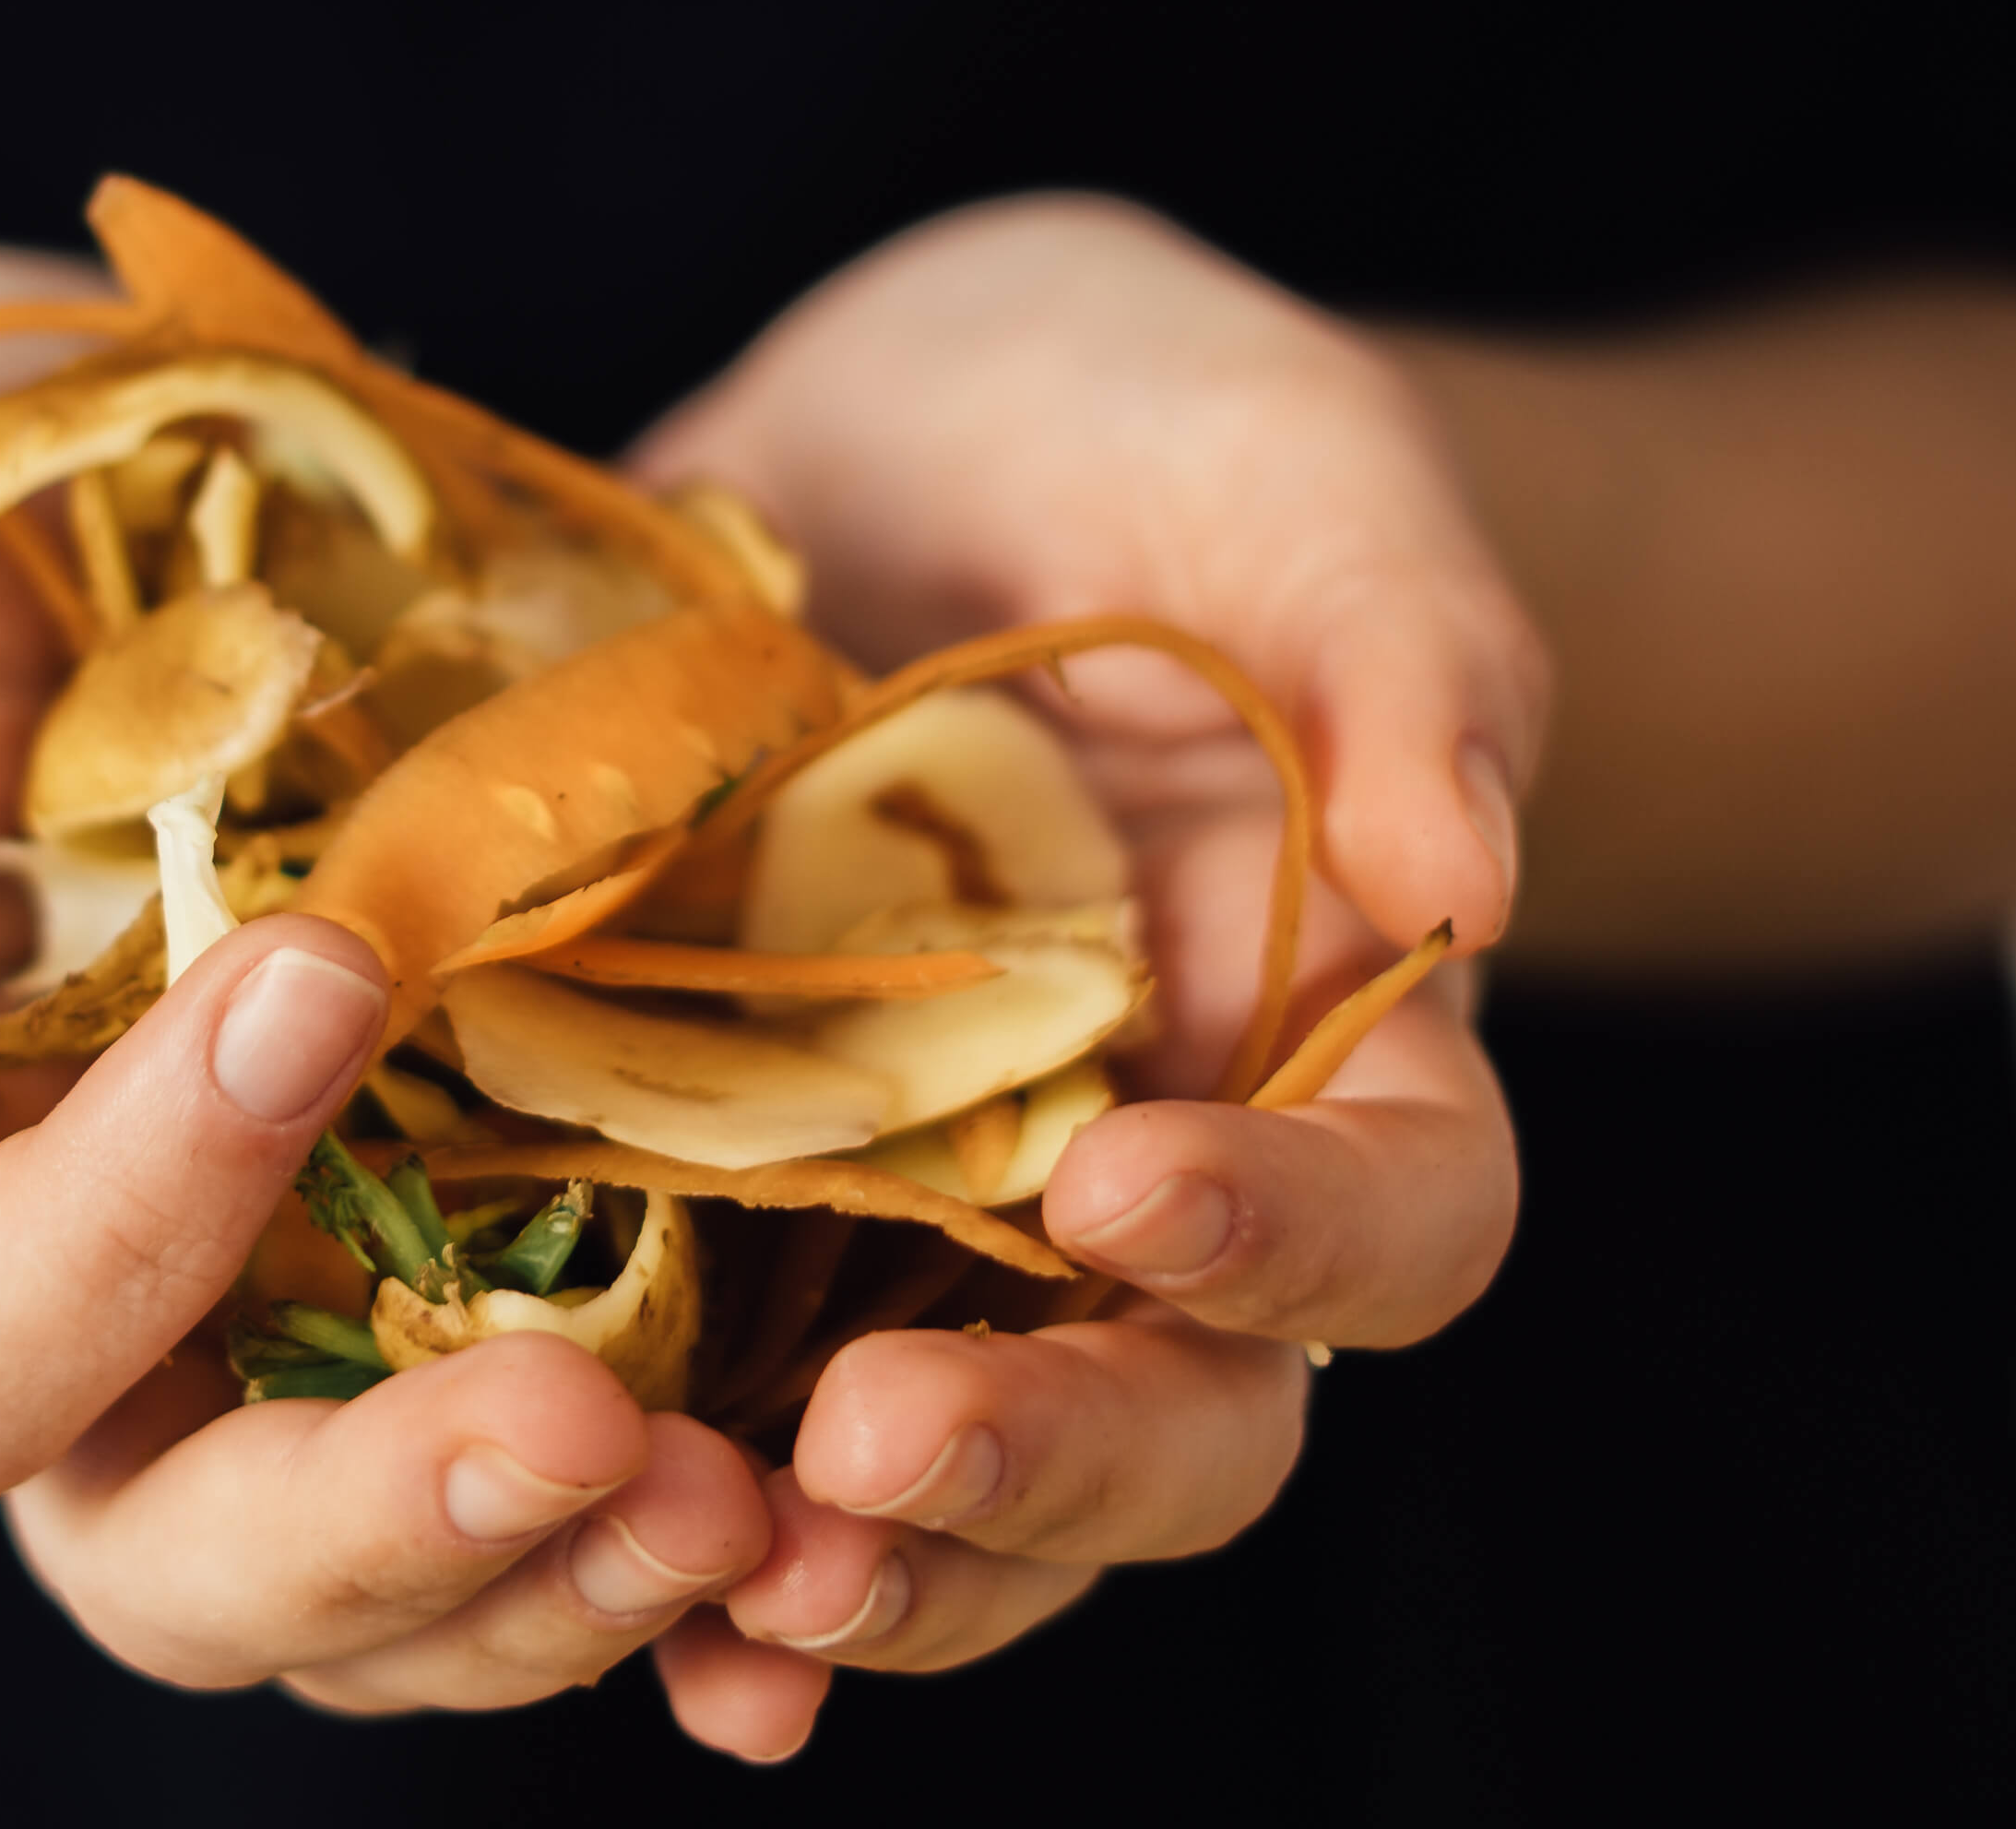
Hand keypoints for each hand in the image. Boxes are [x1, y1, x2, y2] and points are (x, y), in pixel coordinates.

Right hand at [0, 252, 778, 1740]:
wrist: (11, 531)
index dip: (109, 1232)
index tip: (302, 984)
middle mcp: (69, 1327)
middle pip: (178, 1562)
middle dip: (376, 1530)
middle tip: (593, 1428)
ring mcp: (280, 1310)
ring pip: (397, 1578)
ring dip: (570, 1570)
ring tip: (749, 1498)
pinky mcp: (464, 1236)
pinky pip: (565, 1433)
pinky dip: (687, 1473)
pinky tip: (827, 1439)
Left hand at [631, 196, 1537, 1744]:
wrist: (936, 425)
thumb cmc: (1166, 430)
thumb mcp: (1298, 475)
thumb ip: (1403, 651)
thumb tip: (1461, 878)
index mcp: (1340, 1039)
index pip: (1400, 1219)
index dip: (1292, 1240)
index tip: (1126, 1181)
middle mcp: (1147, 1171)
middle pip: (1174, 1419)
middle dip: (1036, 1467)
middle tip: (869, 1458)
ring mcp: (932, 1196)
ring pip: (944, 1469)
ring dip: (845, 1560)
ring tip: (719, 1591)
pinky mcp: (728, 1167)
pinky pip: (714, 1372)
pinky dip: (654, 1489)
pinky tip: (554, 1553)